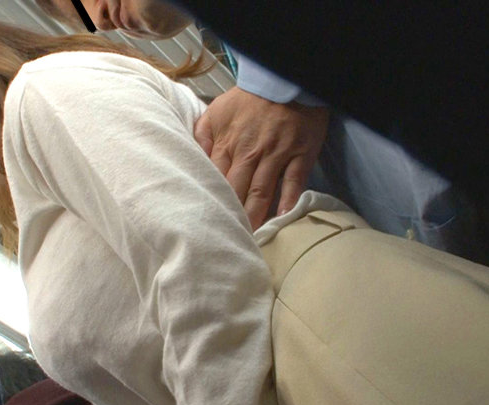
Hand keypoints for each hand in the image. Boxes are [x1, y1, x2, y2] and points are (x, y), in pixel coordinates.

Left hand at [194, 87, 328, 229]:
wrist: (283, 80)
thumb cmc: (249, 100)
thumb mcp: (216, 112)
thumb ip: (201, 137)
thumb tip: (188, 159)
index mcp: (227, 144)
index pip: (214, 180)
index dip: (209, 203)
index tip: (203, 224)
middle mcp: (250, 152)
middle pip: (236, 191)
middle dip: (229, 217)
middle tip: (223, 240)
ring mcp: (276, 153)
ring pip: (261, 190)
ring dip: (255, 215)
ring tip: (250, 238)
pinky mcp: (300, 153)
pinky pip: (293, 180)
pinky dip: (288, 199)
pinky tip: (282, 217)